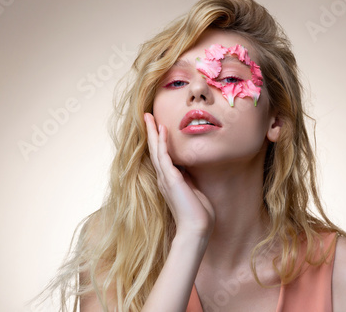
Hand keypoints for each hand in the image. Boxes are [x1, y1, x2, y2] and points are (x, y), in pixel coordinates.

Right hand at [144, 113, 214, 238]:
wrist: (196, 229)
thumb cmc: (198, 213)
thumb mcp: (193, 190)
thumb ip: (189, 179)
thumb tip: (190, 169)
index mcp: (169, 181)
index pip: (161, 156)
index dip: (158, 140)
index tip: (158, 126)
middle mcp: (164, 178)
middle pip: (154, 150)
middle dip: (151, 132)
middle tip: (147, 116)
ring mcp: (166, 178)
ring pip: (156, 150)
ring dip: (153, 133)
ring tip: (149, 117)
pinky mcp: (171, 179)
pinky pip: (164, 156)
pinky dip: (162, 142)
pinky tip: (162, 130)